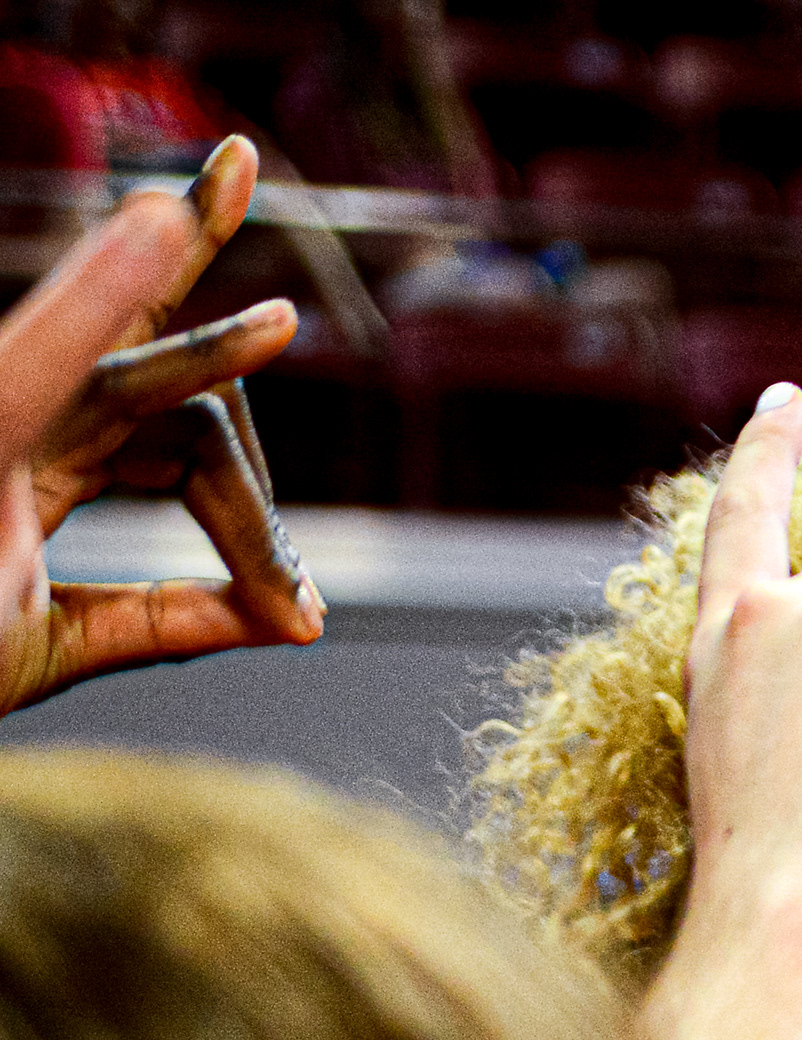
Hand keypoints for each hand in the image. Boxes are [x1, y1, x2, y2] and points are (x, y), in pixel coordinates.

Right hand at [0, 137, 322, 712]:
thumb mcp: (60, 643)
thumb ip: (167, 620)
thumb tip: (294, 620)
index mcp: (41, 462)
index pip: (179, 439)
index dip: (257, 525)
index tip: (302, 612)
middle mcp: (16, 421)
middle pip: (140, 346)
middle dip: (188, 266)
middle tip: (238, 162)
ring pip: (110, 345)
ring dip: (167, 261)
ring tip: (230, 169)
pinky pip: (50, 359)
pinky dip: (107, 297)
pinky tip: (160, 224)